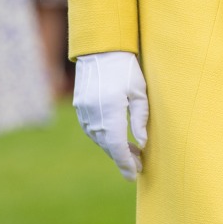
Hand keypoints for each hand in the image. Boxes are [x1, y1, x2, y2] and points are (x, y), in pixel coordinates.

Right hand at [73, 51, 148, 180]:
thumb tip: (142, 144)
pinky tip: (117, 138)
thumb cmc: (124, 67)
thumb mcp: (139, 90)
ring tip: (132, 153)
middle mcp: (93, 115)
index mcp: (110, 110)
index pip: (118, 145)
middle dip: (122, 159)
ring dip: (114, 148)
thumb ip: (141, 118)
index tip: (135, 174)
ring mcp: (84, 112)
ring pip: (99, 139)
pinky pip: (92, 129)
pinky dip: (104, 137)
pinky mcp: (80, 108)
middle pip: (107, 145)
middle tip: (137, 167)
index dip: (126, 162)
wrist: (99, 49)